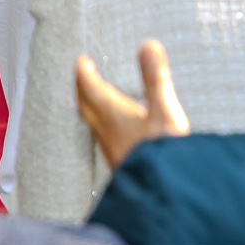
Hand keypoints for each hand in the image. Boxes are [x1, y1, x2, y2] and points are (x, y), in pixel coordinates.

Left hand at [75, 39, 190, 169]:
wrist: (164, 197)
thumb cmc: (163, 155)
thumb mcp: (165, 112)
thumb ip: (156, 80)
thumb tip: (147, 46)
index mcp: (113, 115)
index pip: (92, 90)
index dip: (85, 74)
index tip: (80, 62)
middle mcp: (107, 132)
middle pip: (87, 107)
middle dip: (83, 90)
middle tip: (81, 78)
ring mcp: (113, 150)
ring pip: (94, 124)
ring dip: (91, 108)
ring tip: (94, 101)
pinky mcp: (122, 164)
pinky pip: (105, 138)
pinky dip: (104, 126)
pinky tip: (116, 132)